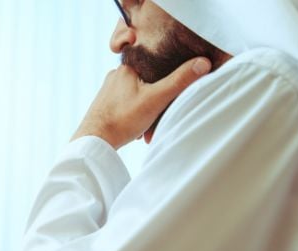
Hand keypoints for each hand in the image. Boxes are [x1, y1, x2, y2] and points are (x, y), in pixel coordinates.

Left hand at [73, 57, 210, 148]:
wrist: (93, 141)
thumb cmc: (123, 119)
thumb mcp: (157, 99)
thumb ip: (180, 81)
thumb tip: (203, 63)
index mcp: (128, 67)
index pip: (158, 64)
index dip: (170, 79)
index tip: (174, 95)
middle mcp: (116, 74)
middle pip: (149, 83)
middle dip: (158, 103)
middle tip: (159, 119)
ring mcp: (109, 90)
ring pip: (139, 97)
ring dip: (147, 113)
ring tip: (146, 129)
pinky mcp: (105, 104)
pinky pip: (129, 106)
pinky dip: (136, 118)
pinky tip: (137, 131)